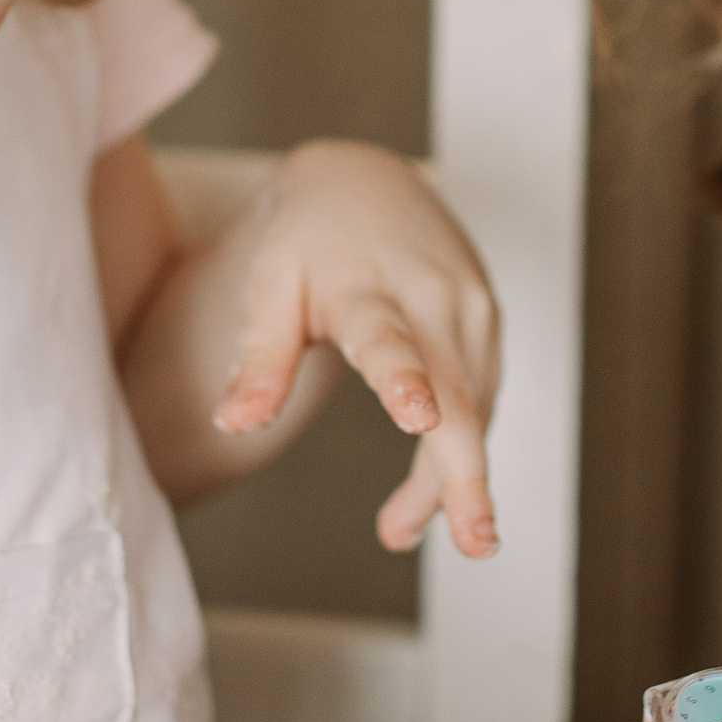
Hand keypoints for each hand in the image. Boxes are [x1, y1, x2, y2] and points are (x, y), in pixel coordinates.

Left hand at [214, 143, 500, 554]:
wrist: (367, 179)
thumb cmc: (310, 237)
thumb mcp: (271, 285)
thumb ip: (259, 357)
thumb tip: (234, 424)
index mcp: (370, 286)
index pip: (390, 336)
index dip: (405, 379)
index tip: (419, 418)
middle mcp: (435, 298)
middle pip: (459, 395)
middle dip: (467, 473)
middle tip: (476, 542)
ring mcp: (472, 312)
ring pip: (473, 412)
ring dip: (451, 481)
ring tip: (398, 531)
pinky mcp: (487, 327)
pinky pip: (479, 403)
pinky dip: (457, 453)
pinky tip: (426, 496)